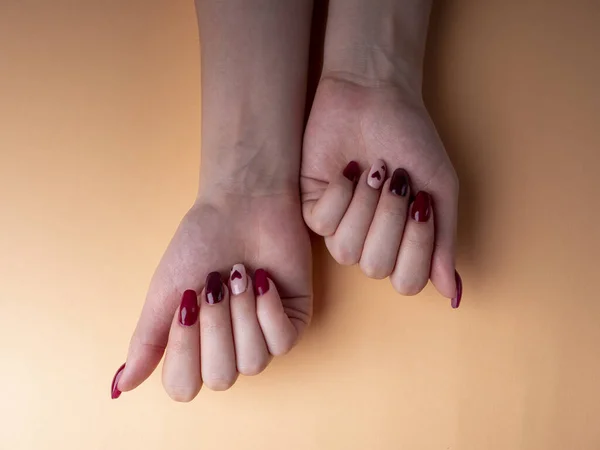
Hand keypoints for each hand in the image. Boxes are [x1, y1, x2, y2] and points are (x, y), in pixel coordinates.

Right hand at [112, 188, 310, 400]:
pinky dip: (267, 308)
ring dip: (241, 313)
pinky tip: (262, 279)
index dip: (183, 349)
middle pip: (220, 378)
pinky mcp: (293, 321)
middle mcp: (228, 350)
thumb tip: (120, 388)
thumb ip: (146, 341)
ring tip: (237, 275)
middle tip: (213, 285)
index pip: (183, 386)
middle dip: (214, 327)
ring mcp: (262, 338)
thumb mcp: (165, 293)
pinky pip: (281, 341)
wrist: (240, 207)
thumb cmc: (200, 245)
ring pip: (252, 363)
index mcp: (195, 347)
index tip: (184, 305)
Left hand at [301, 76, 460, 304]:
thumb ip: (444, 239)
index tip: (422, 203)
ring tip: (374, 171)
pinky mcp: (311, 209)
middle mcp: (370, 241)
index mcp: (403, 242)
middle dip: (390, 220)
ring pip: (347, 251)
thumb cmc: (411, 139)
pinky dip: (341, 194)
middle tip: (396, 180)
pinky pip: (323, 225)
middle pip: (376, 268)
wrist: (376, 96)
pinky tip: (348, 170)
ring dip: (366, 206)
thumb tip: (452, 294)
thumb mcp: (439, 187)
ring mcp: (340, 227)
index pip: (407, 282)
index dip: (416, 248)